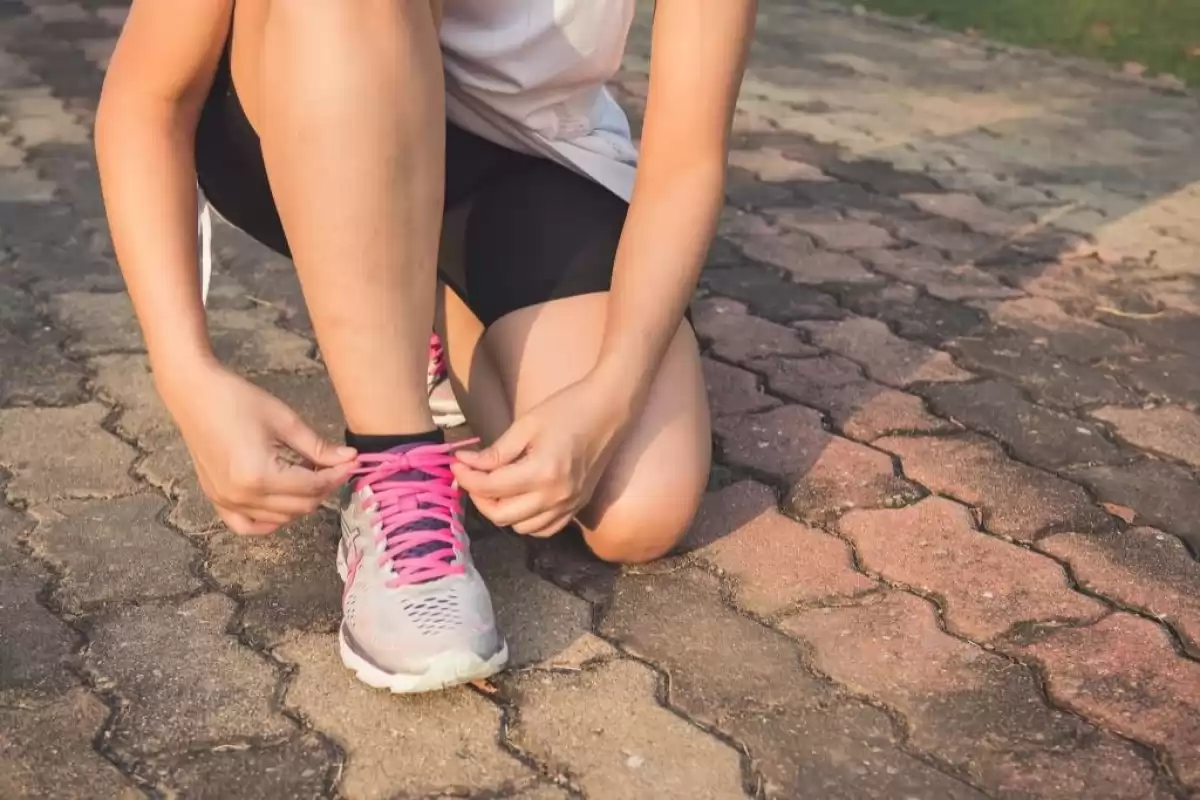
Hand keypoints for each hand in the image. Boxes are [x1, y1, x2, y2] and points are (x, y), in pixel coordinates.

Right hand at [158, 359, 356, 534]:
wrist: (194, 393)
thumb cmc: (237, 400)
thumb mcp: (285, 421)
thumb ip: (318, 447)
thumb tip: (349, 459)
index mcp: (259, 475)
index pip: (312, 487)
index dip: (337, 475)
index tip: (352, 463)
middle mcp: (242, 495)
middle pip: (300, 506)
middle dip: (324, 488)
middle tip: (335, 467)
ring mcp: (226, 501)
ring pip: (280, 518)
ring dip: (301, 501)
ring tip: (309, 474)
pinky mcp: (216, 499)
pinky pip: (248, 525)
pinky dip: (270, 519)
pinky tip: (283, 502)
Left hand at [452, 374, 630, 536]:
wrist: (610, 409)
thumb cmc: (568, 409)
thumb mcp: (526, 425)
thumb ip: (496, 452)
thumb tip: (466, 463)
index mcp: (542, 472)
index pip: (491, 487)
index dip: (467, 477)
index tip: (457, 464)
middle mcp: (556, 496)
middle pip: (502, 515)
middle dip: (479, 497)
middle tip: (471, 476)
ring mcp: (569, 505)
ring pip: (521, 528)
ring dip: (501, 511)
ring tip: (494, 487)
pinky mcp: (577, 507)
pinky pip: (544, 529)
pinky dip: (526, 521)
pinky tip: (519, 500)